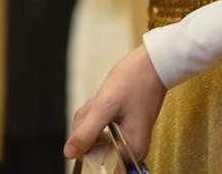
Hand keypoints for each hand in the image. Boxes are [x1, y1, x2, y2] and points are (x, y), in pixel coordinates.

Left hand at [64, 45, 167, 160]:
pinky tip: (105, 99)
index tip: (91, 121)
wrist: (152, 62)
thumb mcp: (106, 106)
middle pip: (93, 146)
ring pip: (93, 134)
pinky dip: (97, 112)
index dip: (86, 142)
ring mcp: (127, 137)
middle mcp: (131, 148)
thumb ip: (86, 132)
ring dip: (91, 115)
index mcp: (131, 150)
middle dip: (88, 124)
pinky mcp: (123, 127)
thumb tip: (70, 153)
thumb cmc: (135, 81)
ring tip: (103, 99)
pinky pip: (100, 125)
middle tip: (99, 105)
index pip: (96, 160)